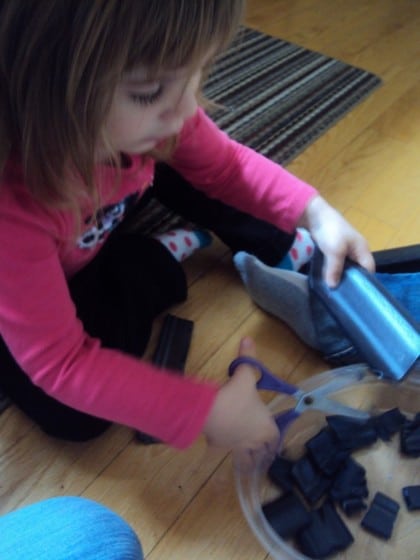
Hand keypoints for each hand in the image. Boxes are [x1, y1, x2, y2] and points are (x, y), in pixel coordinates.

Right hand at [203, 337, 279, 467]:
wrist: (210, 413)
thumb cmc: (235, 396)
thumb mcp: (244, 375)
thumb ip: (248, 358)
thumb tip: (248, 338)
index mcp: (266, 427)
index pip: (276, 438)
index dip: (276, 438)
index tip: (274, 436)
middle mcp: (254, 440)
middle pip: (263, 451)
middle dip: (263, 449)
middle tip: (261, 444)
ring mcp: (237, 446)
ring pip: (246, 457)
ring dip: (247, 453)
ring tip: (245, 451)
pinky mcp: (220, 446)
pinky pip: (224, 449)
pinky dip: (223, 446)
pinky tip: (220, 441)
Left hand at [299, 195, 374, 286]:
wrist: (315, 214)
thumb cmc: (331, 231)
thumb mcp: (335, 251)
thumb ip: (335, 269)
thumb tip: (333, 287)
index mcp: (363, 250)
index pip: (369, 270)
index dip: (364, 281)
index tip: (355, 294)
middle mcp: (357, 250)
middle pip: (358, 270)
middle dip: (351, 280)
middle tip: (342, 293)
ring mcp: (346, 249)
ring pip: (346, 267)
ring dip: (340, 276)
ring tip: (334, 289)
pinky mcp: (334, 249)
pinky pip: (337, 263)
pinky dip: (333, 270)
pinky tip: (327, 278)